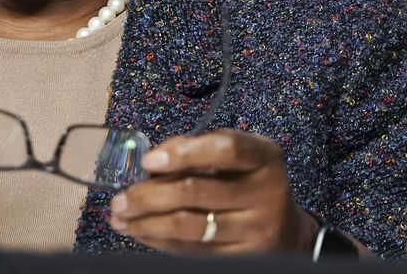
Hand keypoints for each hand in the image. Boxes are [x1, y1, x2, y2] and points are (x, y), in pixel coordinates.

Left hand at [109, 129, 319, 254]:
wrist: (285, 229)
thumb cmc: (250, 181)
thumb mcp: (238, 155)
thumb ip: (199, 148)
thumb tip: (153, 160)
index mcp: (265, 157)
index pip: (226, 149)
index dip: (185, 152)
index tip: (149, 159)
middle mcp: (265, 193)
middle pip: (198, 191)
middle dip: (150, 195)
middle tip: (120, 197)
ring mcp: (255, 229)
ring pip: (190, 226)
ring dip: (147, 222)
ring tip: (120, 216)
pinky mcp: (243, 257)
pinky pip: (193, 250)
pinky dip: (160, 240)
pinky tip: (141, 232)